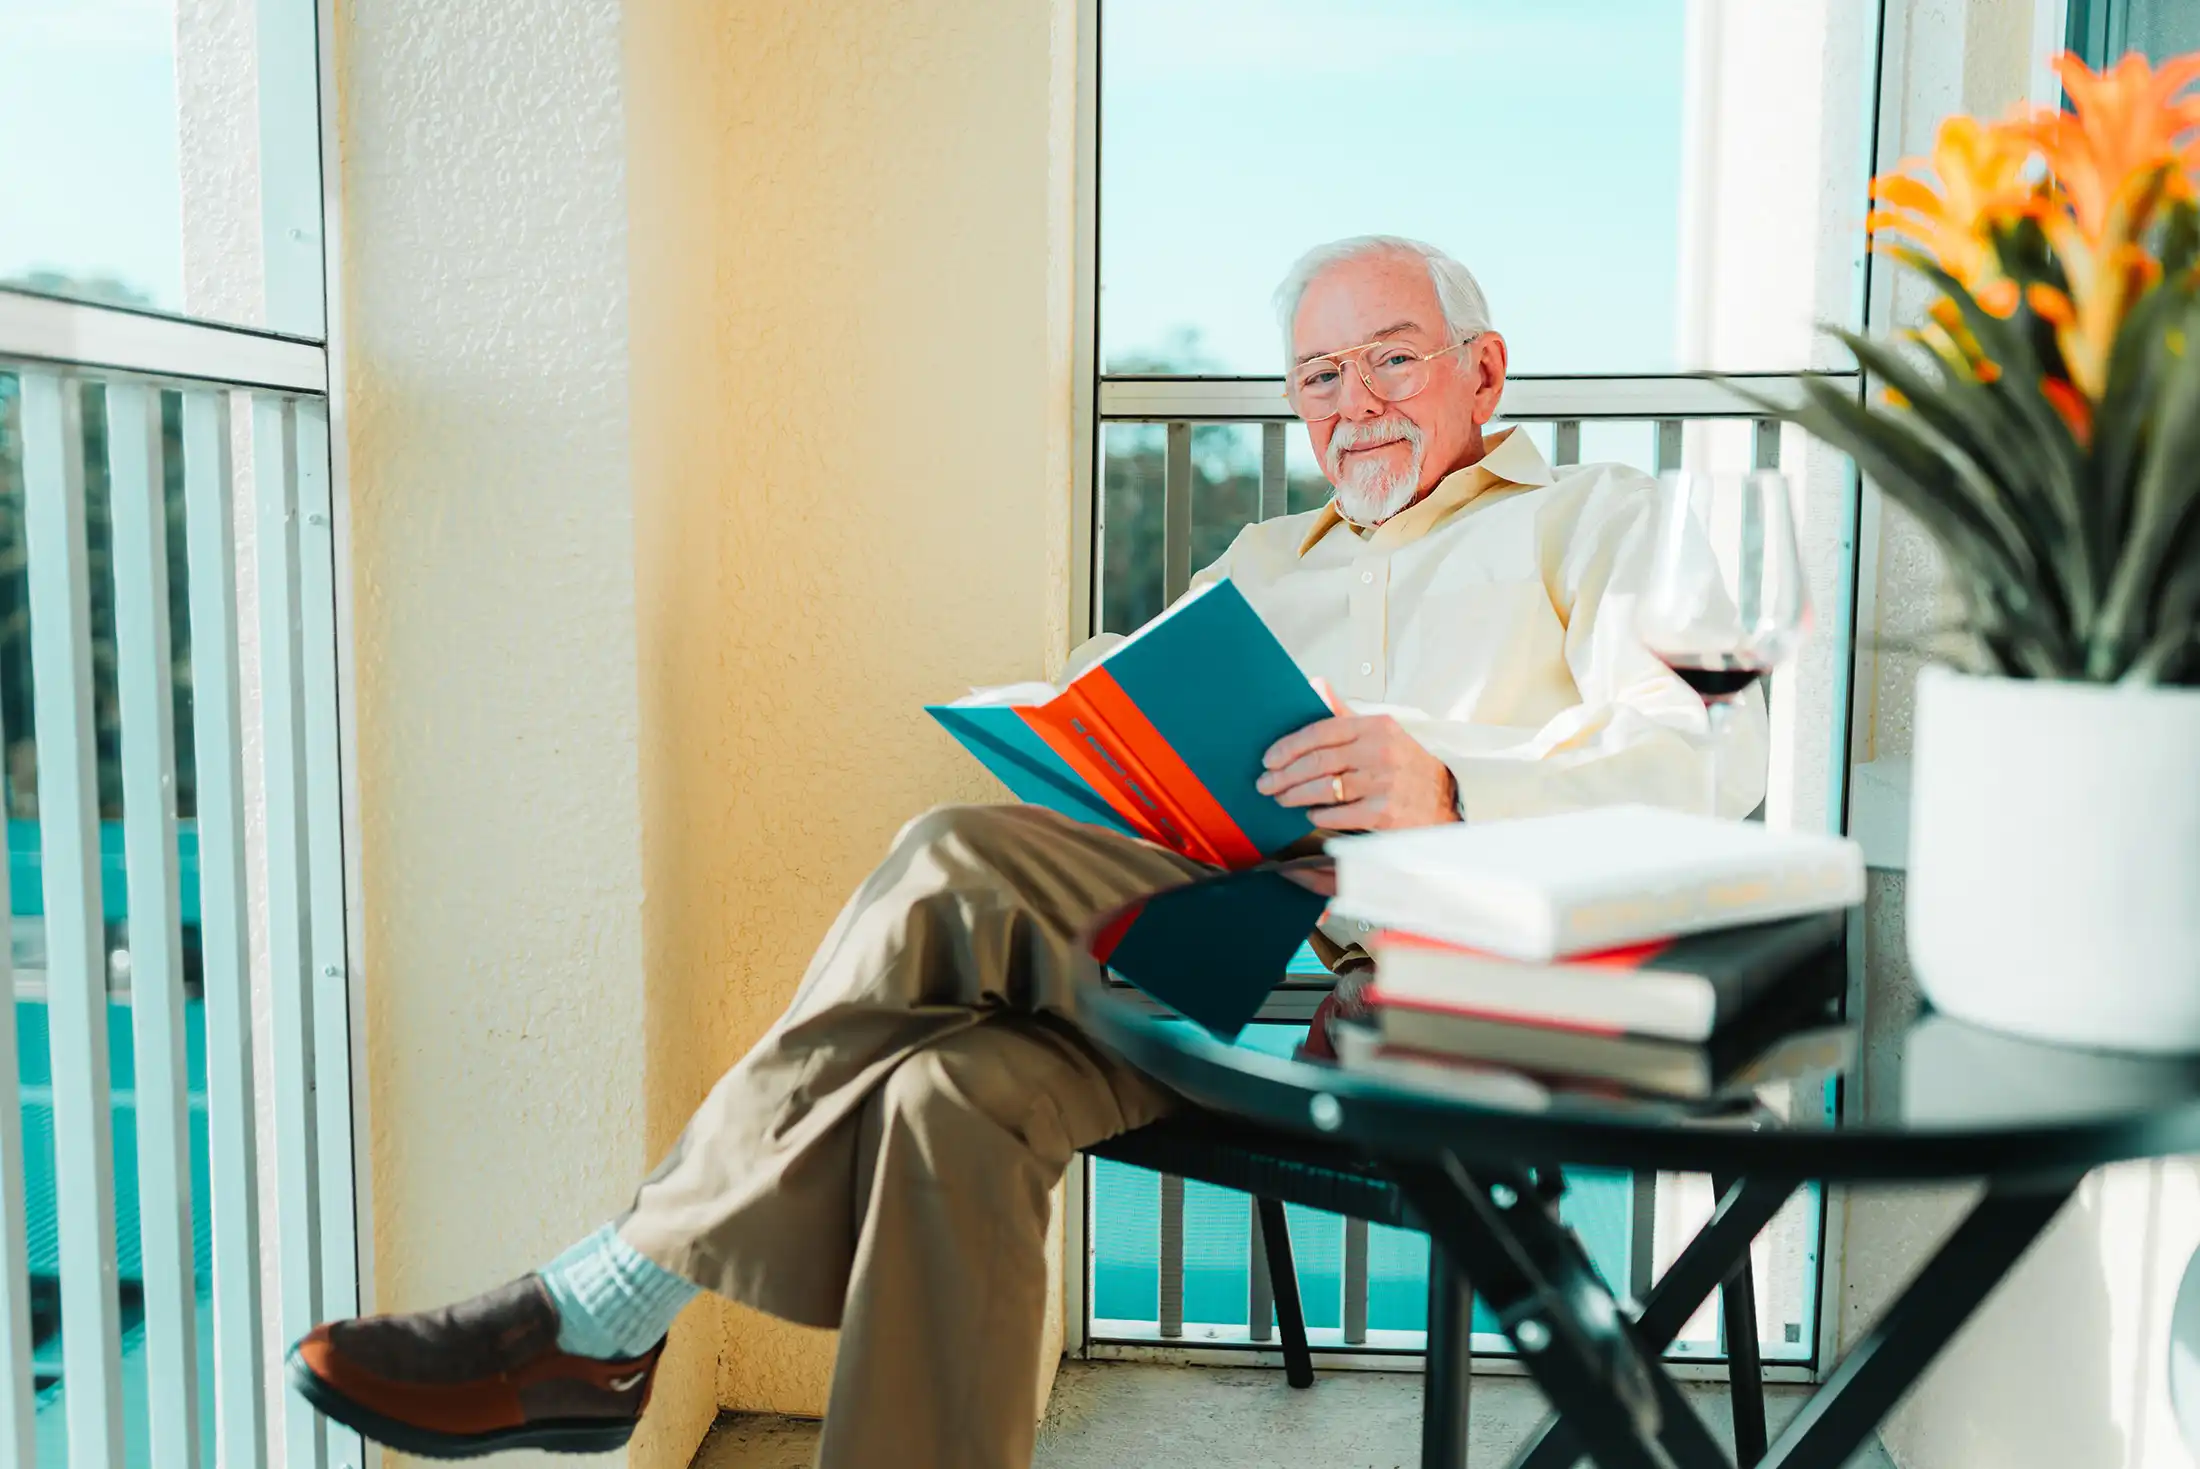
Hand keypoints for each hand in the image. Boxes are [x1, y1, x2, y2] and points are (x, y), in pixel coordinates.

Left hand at [1256, 683, 1461, 830]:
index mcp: (1377, 727)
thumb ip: (1345, 713)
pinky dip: (1320, 815)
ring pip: (1324, 789)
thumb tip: (1316, 684)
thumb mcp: (1382, 732)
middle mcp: (1381, 752)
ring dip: (1295, 795)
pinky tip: (1311, 814)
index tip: (1270, 758)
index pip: (1322, 731)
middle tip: (1265, 783)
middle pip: (1318, 762)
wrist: (1446, 800)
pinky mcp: (1385, 813)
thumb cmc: (1408, 766)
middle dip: (1284, 774)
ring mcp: (1383, 784)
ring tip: (1281, 798)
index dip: (1290, 745)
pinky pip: (1339, 814)